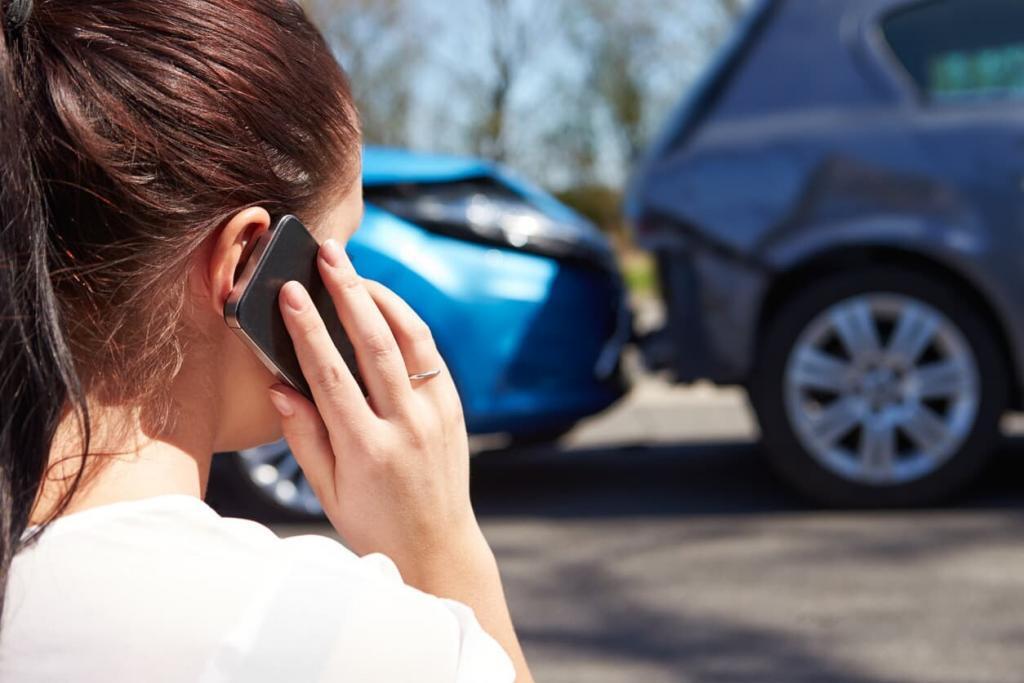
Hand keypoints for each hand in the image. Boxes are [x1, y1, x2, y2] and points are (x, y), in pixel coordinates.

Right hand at [266, 238, 485, 576]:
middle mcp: (407, 426)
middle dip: (348, 292)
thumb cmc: (372, 522)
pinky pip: (429, 354)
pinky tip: (384, 305)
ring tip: (354, 270)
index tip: (290, 292)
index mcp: (367, 450)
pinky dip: (407, 323)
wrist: (437, 545)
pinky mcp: (454, 409)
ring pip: (411, 339)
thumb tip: (279, 386)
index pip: (331, 375)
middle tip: (328, 254)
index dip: (308, 329)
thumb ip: (303, 437)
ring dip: (382, 297)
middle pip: (375, 344)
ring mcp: (436, 415)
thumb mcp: (327, 491)